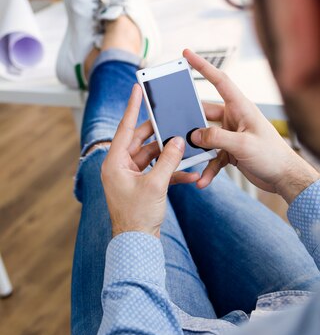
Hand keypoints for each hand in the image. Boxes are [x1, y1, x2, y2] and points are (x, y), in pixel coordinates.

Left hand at [101, 84, 198, 237]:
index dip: (132, 108)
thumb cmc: (138, 217)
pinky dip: (172, 171)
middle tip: (174, 119)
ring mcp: (131, 176)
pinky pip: (158, 172)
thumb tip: (177, 141)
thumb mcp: (156, 185)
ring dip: (170, 154)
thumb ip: (168, 160)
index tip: (137, 89)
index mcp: (114, 163)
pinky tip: (190, 172)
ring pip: (152, 156)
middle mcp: (120, 167)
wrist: (137, 245)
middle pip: (141, 141)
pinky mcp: (142, 186)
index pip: (125, 129)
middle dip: (160, 134)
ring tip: (186, 146)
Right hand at [184, 49, 319, 203]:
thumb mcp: (243, 145)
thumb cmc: (272, 156)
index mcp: (241, 107)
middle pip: (205, 112)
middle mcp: (235, 118)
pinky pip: (213, 156)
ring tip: (187, 159)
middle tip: (173, 123)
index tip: (187, 54)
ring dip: (199, 150)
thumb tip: (194, 134)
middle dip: (190, 120)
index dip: (203, 66)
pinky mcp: (231, 151)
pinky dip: (208, 168)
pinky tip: (203, 181)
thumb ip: (217, 138)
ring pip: (206, 137)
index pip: (220, 81)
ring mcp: (232, 134)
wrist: (285, 177)